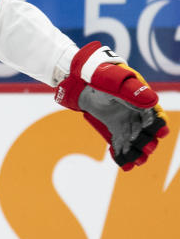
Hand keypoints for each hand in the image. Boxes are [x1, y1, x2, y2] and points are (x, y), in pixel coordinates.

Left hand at [55, 41, 168, 169]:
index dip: (157, 124)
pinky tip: (120, 160)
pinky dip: (121, 153)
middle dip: (146, 141)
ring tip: (134, 161)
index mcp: (143, 101)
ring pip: (135, 142)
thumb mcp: (114, 82)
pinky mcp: (116, 129)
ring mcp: (127, 123)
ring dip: (136, 152)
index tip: (153, 130)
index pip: (155, 116)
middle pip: (148, 133)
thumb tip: (151, 101)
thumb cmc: (101, 77)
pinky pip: (121, 143)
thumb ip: (131, 91)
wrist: (83, 82)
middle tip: (139, 144)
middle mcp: (138, 114)